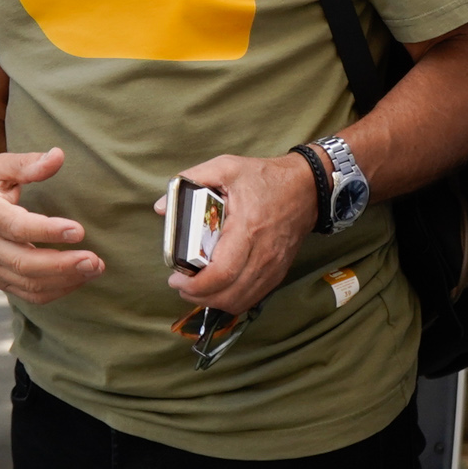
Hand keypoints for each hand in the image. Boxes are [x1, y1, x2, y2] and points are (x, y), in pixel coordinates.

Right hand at [0, 146, 102, 305]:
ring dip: (65, 280)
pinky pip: (29, 295)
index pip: (17, 227)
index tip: (79, 230)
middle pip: (25, 263)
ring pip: (29, 284)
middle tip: (94, 260)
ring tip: (94, 268)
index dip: (48, 231)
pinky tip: (79, 278)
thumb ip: (28, 163)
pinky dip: (57, 291)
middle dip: (62, 265)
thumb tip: (58, 156)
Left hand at [163, 151, 319, 315]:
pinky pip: (251, 299)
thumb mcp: (226, 167)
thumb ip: (192, 179)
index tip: (176, 279)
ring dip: (213, 302)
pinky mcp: (277, 273)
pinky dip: (231, 301)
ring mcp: (272, 267)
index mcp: (247, 229)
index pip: (222, 272)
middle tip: (181, 286)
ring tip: (195, 289)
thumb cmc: (264, 177)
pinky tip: (217, 290)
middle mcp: (262, 254)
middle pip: (229, 294)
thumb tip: (162, 206)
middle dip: (198, 297)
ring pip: (240, 301)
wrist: (305, 188)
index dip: (196, 285)